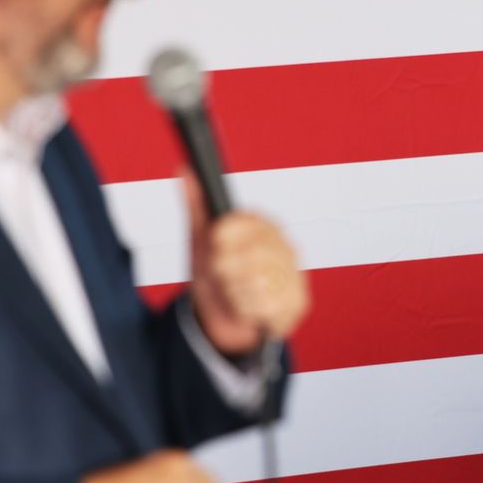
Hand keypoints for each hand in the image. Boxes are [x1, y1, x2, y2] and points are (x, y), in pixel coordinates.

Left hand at [183, 172, 309, 356]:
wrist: (224, 316)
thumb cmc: (215, 272)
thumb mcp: (201, 239)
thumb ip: (196, 203)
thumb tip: (184, 167)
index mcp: (264, 225)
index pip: (239, 224)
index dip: (221, 239)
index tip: (215, 245)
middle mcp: (285, 246)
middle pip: (249, 258)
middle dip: (226, 272)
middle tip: (223, 274)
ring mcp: (295, 274)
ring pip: (256, 285)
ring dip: (235, 294)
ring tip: (235, 292)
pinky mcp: (298, 301)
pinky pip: (267, 308)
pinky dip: (249, 312)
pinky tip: (249, 307)